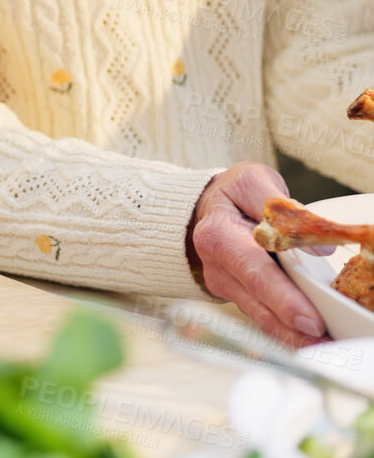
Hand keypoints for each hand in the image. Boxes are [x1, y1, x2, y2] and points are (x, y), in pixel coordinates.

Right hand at [191, 162, 326, 345]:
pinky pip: (263, 319)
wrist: (206, 205)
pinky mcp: (238, 297)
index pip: (255, 272)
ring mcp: (225, 286)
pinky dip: (286, 334)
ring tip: (326, 349)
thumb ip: (285, 210)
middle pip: (258, 305)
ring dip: (292, 338)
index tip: (310, 320)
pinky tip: (309, 343)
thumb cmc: (233, 194)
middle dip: (293, 330)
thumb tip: (319, 246)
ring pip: (261, 318)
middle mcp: (218, 267)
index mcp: (219, 236)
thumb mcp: (254, 183)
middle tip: (325, 345)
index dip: (283, 299)